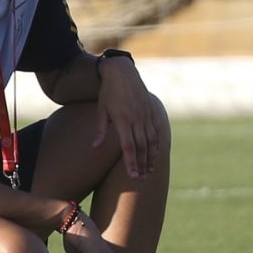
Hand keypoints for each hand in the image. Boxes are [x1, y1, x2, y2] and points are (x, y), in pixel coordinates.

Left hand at [89, 54, 169, 180]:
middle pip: (142, 147)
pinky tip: (156, 153)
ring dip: (151, 157)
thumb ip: (100, 131)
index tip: (132, 175)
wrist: (122, 73)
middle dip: (142, 165)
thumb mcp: (101, 111)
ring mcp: (146, 115)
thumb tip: (95, 148)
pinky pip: (156, 130)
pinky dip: (157, 143)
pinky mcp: (151, 111)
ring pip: (151, 140)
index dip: (131, 162)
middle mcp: (137, 119)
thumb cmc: (108, 93)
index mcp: (122, 120)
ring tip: (150, 171)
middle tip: (141, 179)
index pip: (128, 147)